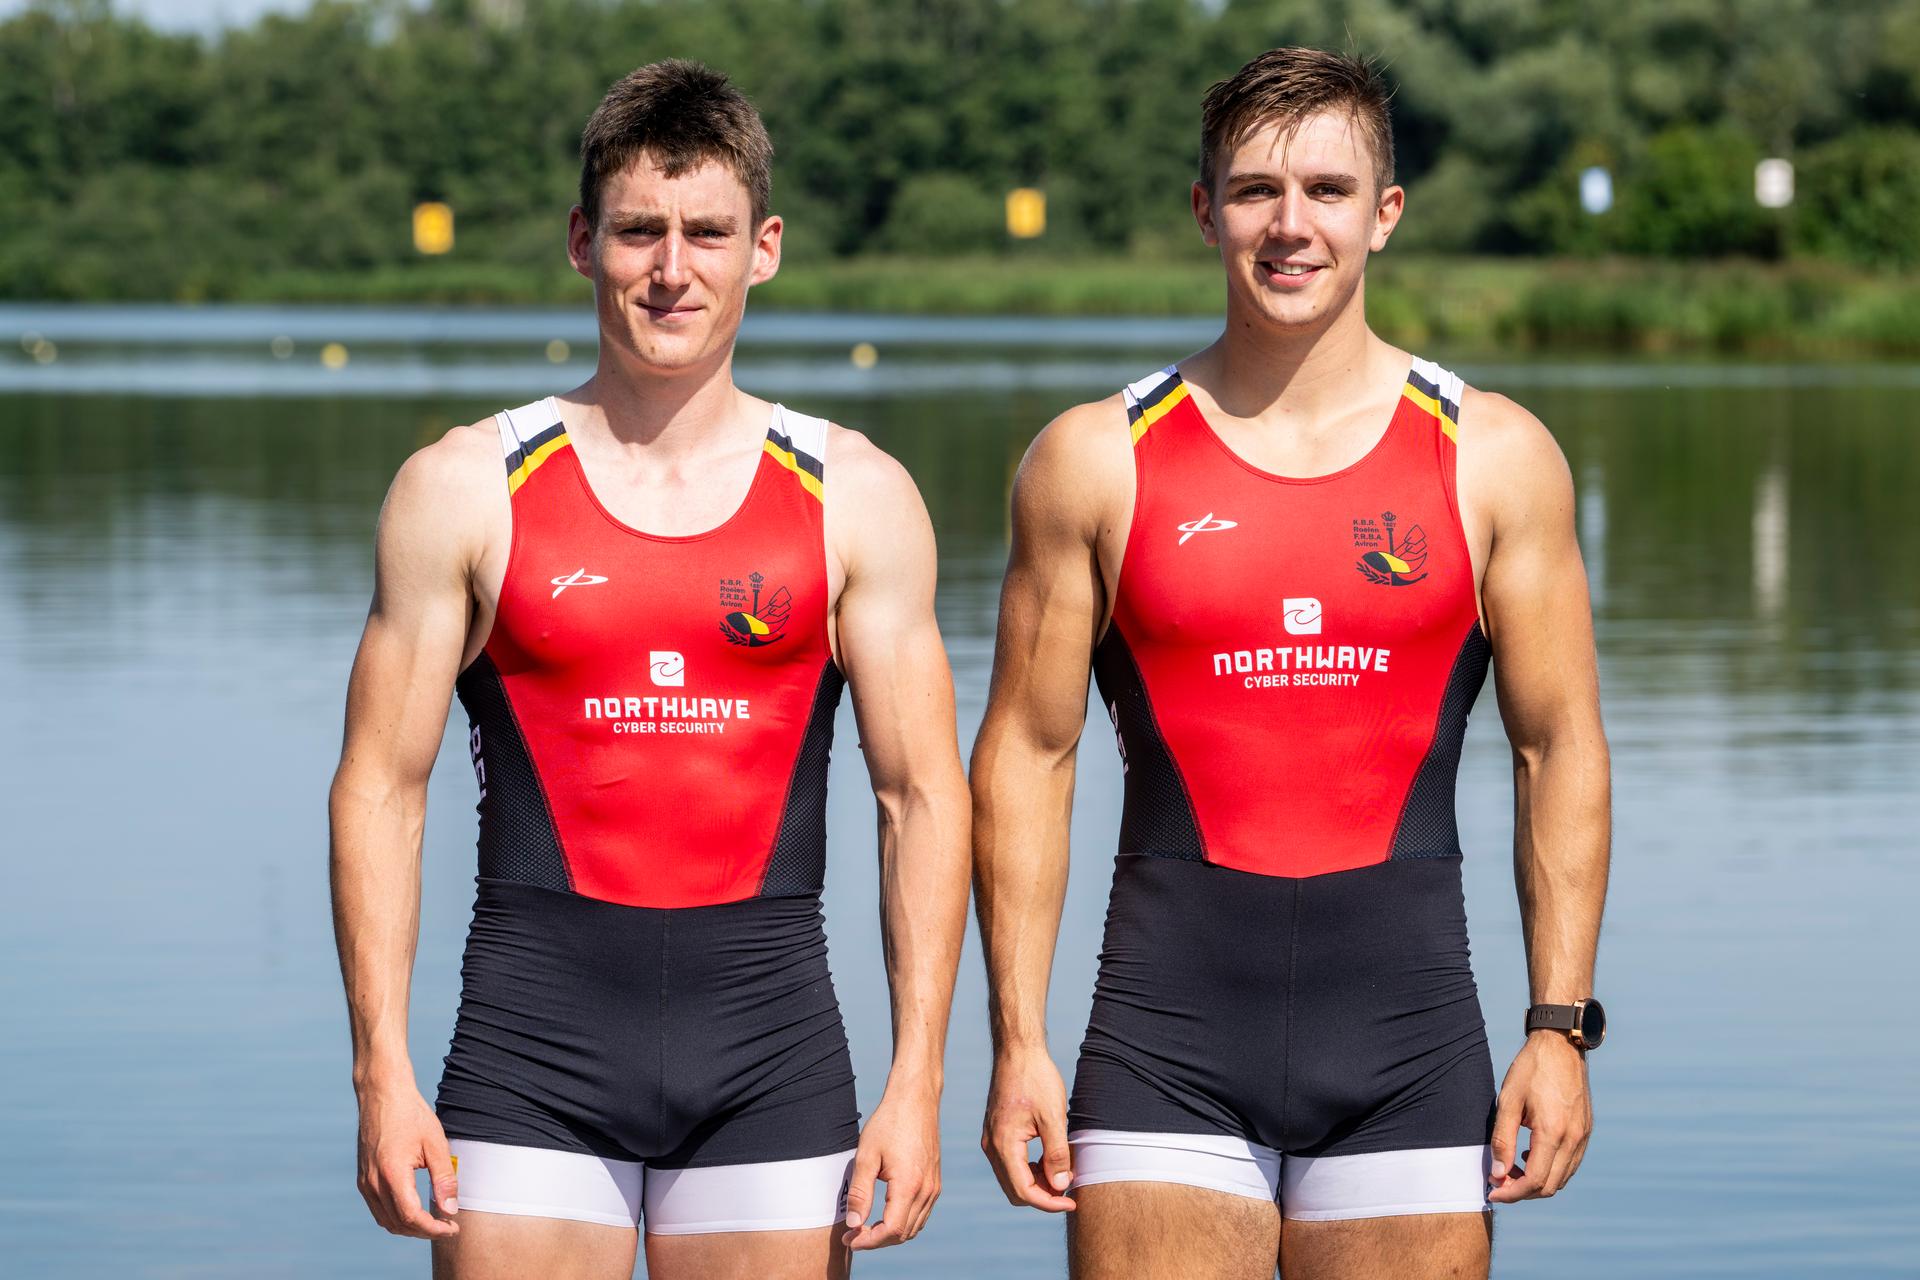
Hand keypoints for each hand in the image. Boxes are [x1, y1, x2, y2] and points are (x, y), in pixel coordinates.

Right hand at [356, 1080, 458, 1237]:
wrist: (382, 1094)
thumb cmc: (411, 1114)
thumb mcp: (436, 1143)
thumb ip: (444, 1178)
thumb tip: (450, 1210)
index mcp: (392, 1173)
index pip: (411, 1217)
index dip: (433, 1229)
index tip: (453, 1227)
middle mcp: (373, 1182)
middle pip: (398, 1224)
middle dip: (425, 1231)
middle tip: (449, 1226)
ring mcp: (365, 1181)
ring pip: (386, 1221)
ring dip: (410, 1228)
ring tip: (435, 1222)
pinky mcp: (363, 1178)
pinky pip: (378, 1209)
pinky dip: (397, 1218)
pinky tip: (416, 1211)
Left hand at [842, 1078, 941, 1249]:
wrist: (915, 1099)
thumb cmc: (889, 1123)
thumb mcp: (866, 1156)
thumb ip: (860, 1193)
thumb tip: (854, 1224)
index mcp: (909, 1185)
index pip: (891, 1230)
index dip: (869, 1241)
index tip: (849, 1238)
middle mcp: (926, 1190)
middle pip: (903, 1234)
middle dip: (876, 1240)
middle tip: (852, 1233)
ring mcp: (934, 1187)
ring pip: (914, 1227)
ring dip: (890, 1234)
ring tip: (865, 1226)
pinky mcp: (935, 1182)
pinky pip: (921, 1214)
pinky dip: (903, 1222)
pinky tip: (885, 1214)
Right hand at [980, 1048, 1074, 1211]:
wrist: (1018, 1051)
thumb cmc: (1036, 1078)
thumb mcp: (1053, 1116)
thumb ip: (1056, 1154)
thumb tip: (1059, 1186)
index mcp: (1003, 1144)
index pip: (1024, 1191)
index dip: (1049, 1202)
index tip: (1072, 1201)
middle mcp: (992, 1146)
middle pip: (1015, 1190)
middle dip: (1043, 1195)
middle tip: (1069, 1187)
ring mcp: (992, 1140)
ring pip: (1012, 1179)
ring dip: (1037, 1183)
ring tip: (1063, 1171)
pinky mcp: (996, 1133)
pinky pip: (1011, 1164)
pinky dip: (1030, 1170)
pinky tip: (1049, 1160)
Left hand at [1488, 1032, 1592, 1202]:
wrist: (1560, 1045)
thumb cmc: (1530, 1070)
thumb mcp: (1508, 1101)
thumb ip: (1502, 1140)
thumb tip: (1497, 1174)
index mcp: (1553, 1132)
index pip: (1534, 1181)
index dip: (1511, 1193)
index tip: (1492, 1191)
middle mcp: (1574, 1139)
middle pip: (1550, 1186)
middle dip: (1522, 1191)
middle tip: (1499, 1182)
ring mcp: (1583, 1136)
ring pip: (1562, 1178)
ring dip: (1537, 1182)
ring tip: (1512, 1168)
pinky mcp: (1586, 1131)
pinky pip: (1571, 1164)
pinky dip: (1551, 1169)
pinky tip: (1531, 1155)